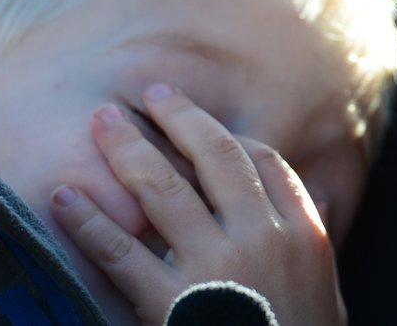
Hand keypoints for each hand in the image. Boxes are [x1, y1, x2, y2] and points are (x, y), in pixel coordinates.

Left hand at [50, 83, 346, 325]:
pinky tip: (67, 198)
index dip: (229, 136)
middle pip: (216, 157)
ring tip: (103, 120)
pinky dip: (90, 222)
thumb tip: (312, 202)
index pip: (264, 163)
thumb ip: (314, 245)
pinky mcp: (171, 303)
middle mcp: (260, 238)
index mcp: (303, 234)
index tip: (200, 124)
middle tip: (153, 93)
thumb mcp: (329, 293)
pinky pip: (122, 252)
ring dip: (128, 149)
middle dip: (180, 118)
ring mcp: (216, 268)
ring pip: (164, 190)